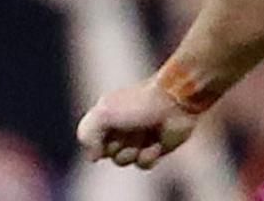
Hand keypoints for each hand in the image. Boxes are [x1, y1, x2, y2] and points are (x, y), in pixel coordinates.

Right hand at [77, 78, 198, 169]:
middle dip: (115, 147)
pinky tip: (156, 144)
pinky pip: (142, 164)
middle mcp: (121, 127)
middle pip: (106, 153)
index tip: (107, 130)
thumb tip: (94, 157)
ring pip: (122, 161)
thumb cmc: (140, 104)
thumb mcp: (103, 113)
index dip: (97, 140)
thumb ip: (87, 134)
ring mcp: (138, 138)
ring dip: (131, 152)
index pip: (91, 140)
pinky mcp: (155, 147)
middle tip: (129, 131)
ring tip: (144, 137)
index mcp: (107, 114)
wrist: (176, 100)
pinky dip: (148, 156)